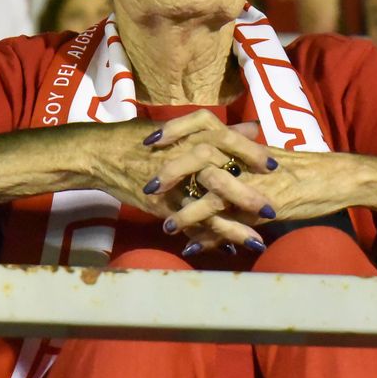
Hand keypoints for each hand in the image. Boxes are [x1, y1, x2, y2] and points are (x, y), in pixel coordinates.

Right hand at [87, 112, 275, 254]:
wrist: (102, 155)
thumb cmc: (141, 138)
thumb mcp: (181, 129)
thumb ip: (219, 130)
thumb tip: (253, 127)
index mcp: (192, 135)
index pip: (228, 142)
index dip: (252, 154)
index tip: (274, 165)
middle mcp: (184, 159)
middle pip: (222, 176)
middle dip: (248, 195)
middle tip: (271, 209)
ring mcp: (172, 185)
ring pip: (207, 206)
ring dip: (233, 225)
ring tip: (257, 241)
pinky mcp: (161, 205)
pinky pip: (188, 224)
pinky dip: (208, 238)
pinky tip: (228, 250)